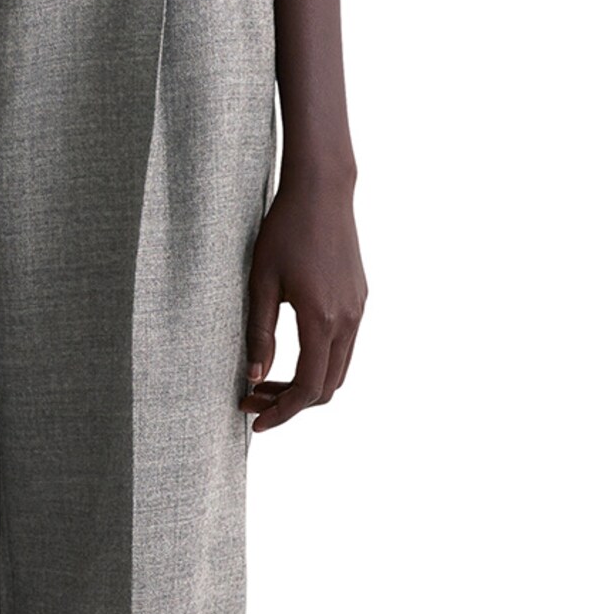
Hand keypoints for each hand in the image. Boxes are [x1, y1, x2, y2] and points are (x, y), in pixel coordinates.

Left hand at [242, 172, 365, 430]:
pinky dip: (319, 363)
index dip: (282, 412)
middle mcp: (348, 320)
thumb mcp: (260, 282)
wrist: (323, 191)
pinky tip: (290, 356)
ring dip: (306, 384)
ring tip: (266, 382)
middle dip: (290, 403)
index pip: (308, 388)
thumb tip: (254, 379)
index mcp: (321, 319)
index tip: (255, 422)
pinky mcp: (360, 299)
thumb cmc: (284, 230)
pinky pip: (345, 347)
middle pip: (327, 388)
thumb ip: (259, 334)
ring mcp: (359, 310)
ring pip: (339, 370)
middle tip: (251, 400)